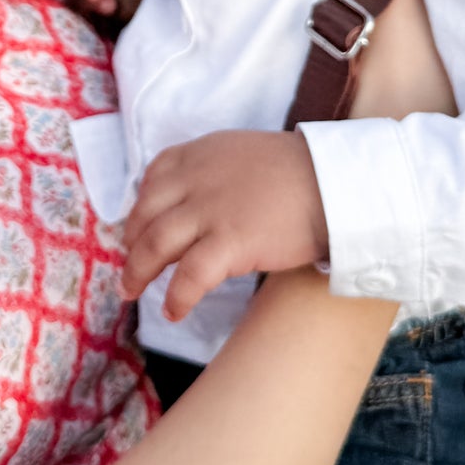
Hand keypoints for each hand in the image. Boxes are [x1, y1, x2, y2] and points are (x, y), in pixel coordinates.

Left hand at [120, 128, 328, 320]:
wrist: (334, 182)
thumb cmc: (299, 173)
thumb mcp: (244, 154)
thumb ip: (215, 172)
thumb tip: (196, 202)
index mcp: (200, 154)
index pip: (154, 178)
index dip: (140, 207)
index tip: (138, 229)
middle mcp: (196, 179)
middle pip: (146, 214)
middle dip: (131, 243)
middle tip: (130, 268)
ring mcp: (210, 210)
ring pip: (155, 244)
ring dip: (138, 272)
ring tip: (132, 292)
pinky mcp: (230, 242)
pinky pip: (189, 276)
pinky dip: (176, 297)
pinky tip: (174, 311)